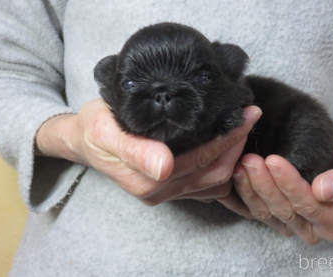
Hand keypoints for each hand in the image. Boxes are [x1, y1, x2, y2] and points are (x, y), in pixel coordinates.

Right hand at [36, 99, 260, 204]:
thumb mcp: (105, 131)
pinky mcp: (166, 189)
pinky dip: (221, 167)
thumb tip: (163, 166)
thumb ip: (133, 150)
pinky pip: (205, 185)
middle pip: (215, 174)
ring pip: (214, 182)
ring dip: (233, 157)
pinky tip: (225, 146)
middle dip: (237, 145)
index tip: (246, 114)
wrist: (82, 140)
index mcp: (148, 180)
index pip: (202, 161)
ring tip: (241, 128)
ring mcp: (164, 193)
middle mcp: (160, 192)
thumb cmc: (93, 129)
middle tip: (249, 116)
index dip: (228, 139)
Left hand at [217, 134, 332, 243]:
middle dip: (264, 185)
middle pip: (283, 210)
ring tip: (241, 164)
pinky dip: (239, 195)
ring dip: (249, 188)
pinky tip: (232, 177)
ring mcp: (289, 225)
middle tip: (251, 160)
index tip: (275, 161)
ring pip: (264, 212)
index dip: (290, 185)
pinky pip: (251, 210)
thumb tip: (324, 192)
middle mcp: (311, 230)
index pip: (309, 206)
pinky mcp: (271, 218)